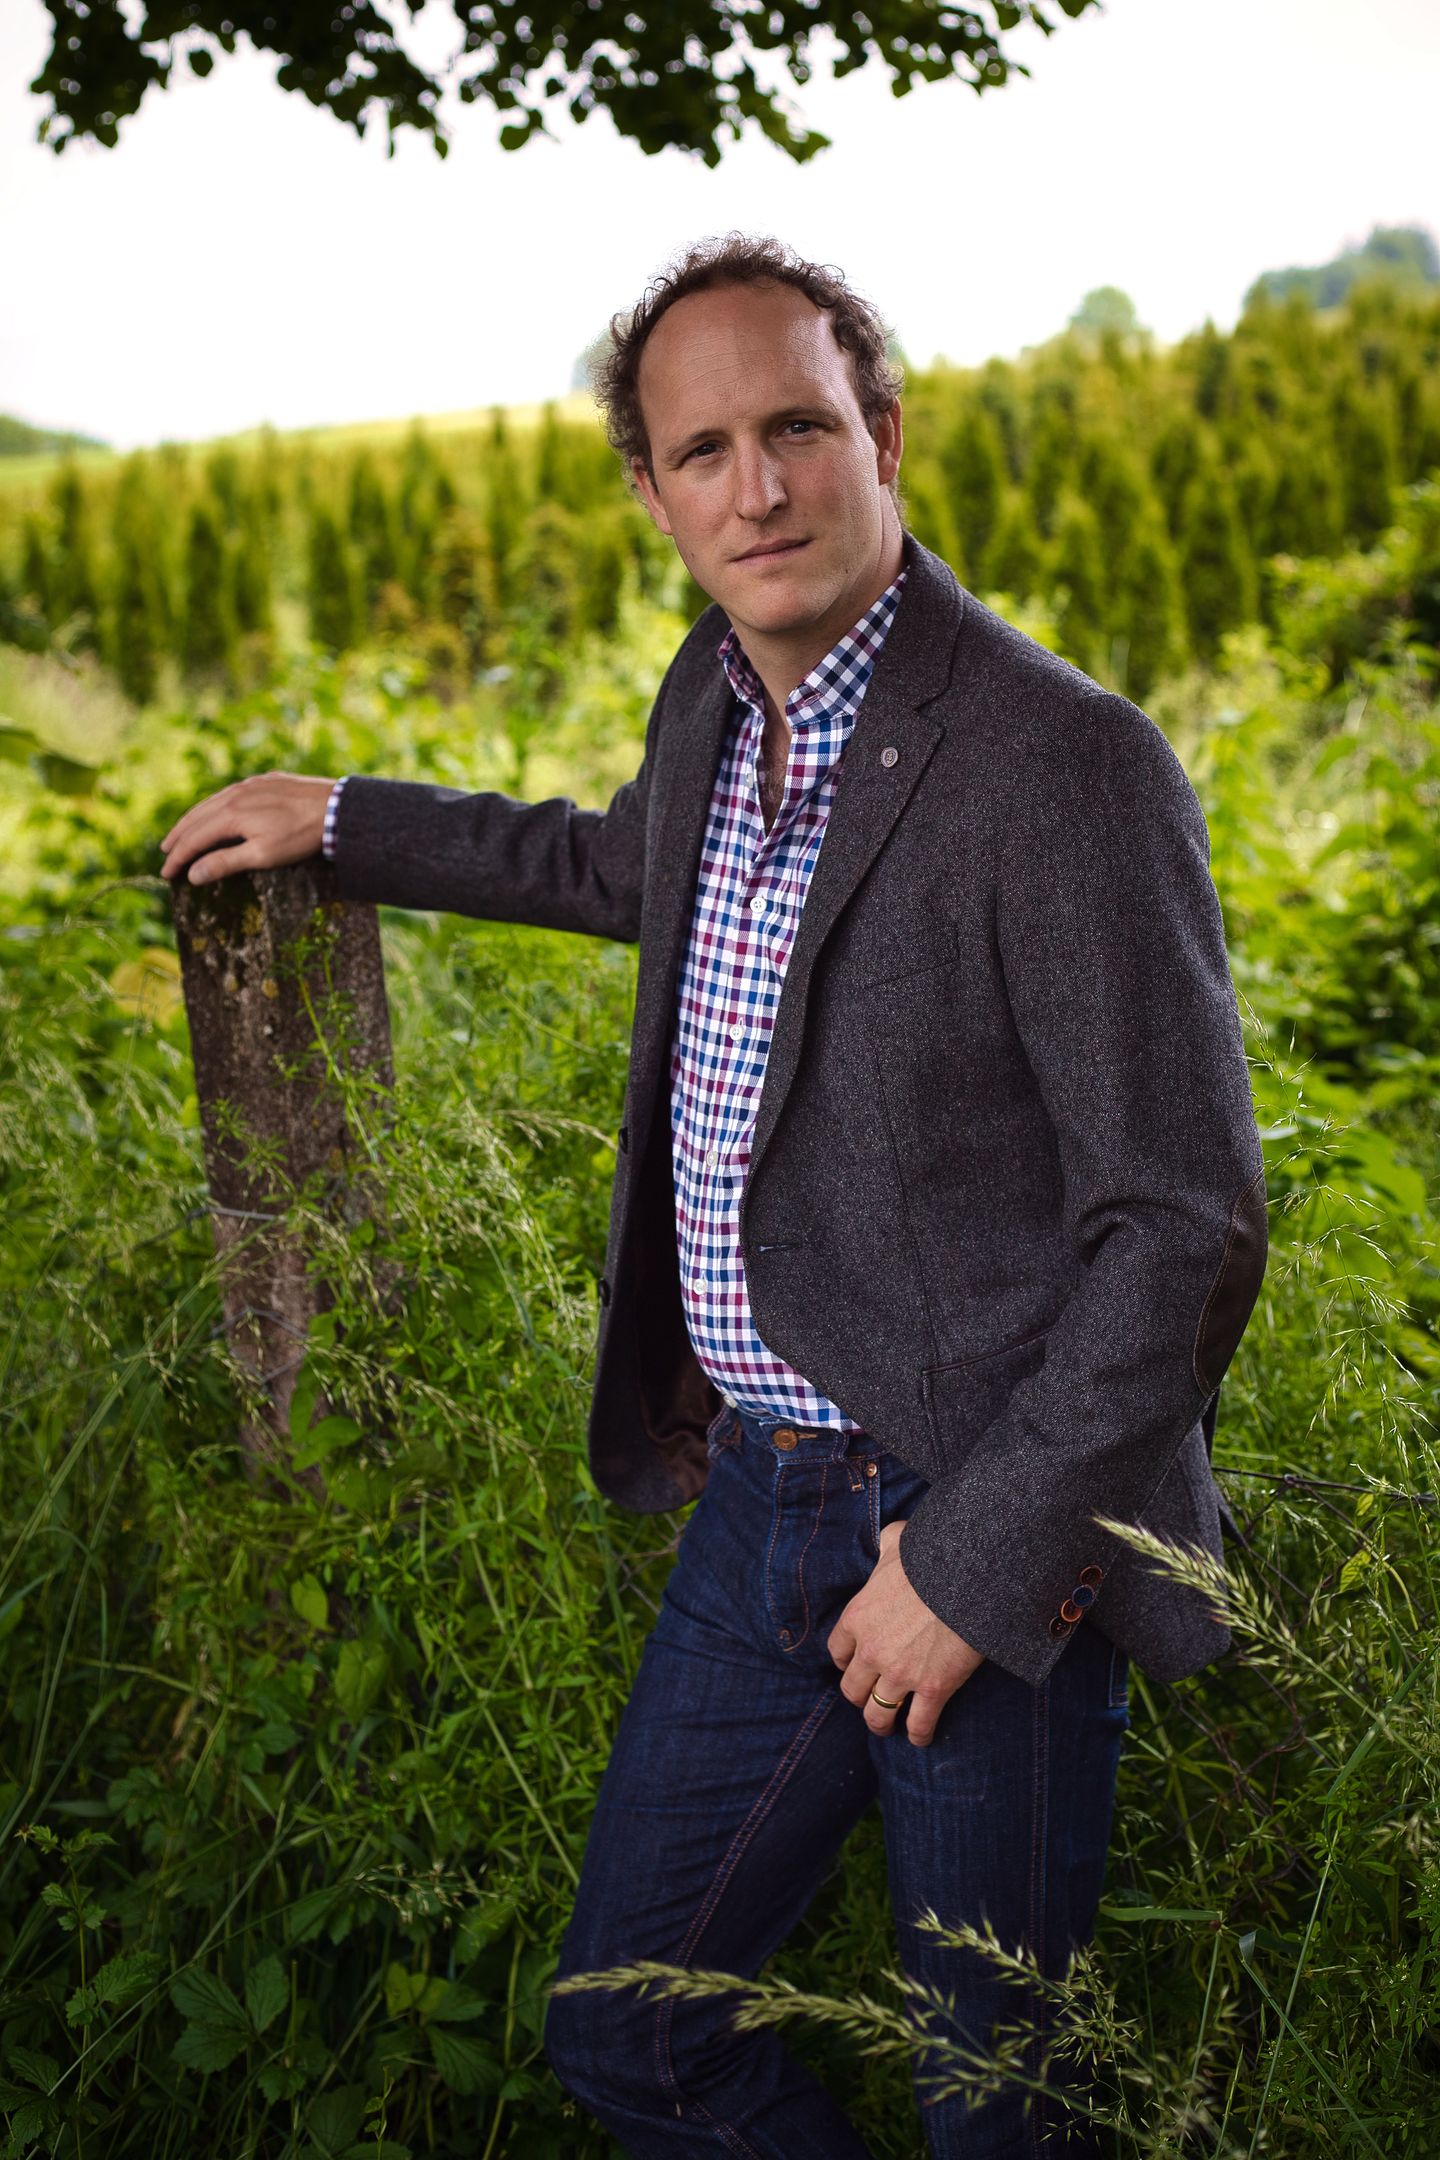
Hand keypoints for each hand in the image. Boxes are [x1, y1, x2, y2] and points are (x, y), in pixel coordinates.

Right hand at [160, 771, 336, 884]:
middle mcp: (234, 794)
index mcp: (230, 814)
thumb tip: (192, 874)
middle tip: (165, 854)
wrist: (335, 807)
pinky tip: (216, 812)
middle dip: (178, 837)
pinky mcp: (264, 781)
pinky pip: (229, 794)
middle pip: (196, 817)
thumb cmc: (300, 836)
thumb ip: (225, 863)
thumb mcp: (262, 855)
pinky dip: (214, 806)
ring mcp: (249, 785)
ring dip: (193, 819)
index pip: (194, 839)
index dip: (178, 858)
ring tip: (182, 834)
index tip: (167, 874)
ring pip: (211, 802)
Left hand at [827, 1521, 984, 1746]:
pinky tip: (921, 1737)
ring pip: (878, 1714)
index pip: (837, 1652)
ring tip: (889, 1726)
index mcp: (857, 1617)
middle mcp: (871, 1651)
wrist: (969, 1575)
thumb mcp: (897, 1541)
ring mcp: (901, 1673)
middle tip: (871, 1697)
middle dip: (860, 1695)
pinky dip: (918, 1735)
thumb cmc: (932, 1555)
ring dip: (881, 1723)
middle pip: (852, 1690)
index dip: (846, 1662)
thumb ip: (885, 1546)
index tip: (855, 1665)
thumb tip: (889, 1542)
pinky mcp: (933, 1689)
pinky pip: (918, 1724)